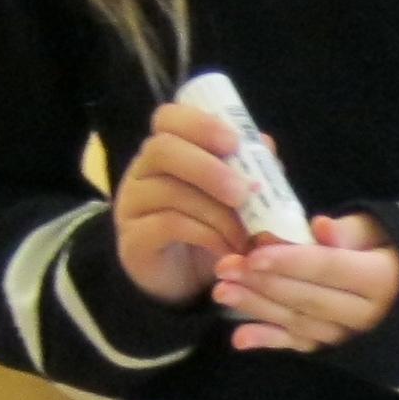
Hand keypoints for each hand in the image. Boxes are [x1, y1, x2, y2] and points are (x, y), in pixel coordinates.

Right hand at [115, 102, 262, 307]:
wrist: (183, 281)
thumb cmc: (209, 228)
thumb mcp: (233, 198)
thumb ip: (247, 169)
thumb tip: (265, 145)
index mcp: (167, 151)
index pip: (168, 118)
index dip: (199, 123)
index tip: (234, 141)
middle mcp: (142, 171)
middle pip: (163, 150)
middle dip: (209, 168)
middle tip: (243, 193)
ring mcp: (132, 205)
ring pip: (170, 192)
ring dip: (216, 212)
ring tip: (245, 234)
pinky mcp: (133, 240)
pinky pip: (167, 226)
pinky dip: (206, 236)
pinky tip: (228, 249)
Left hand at [218, 212, 398, 351]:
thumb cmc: (386, 249)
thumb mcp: (377, 231)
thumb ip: (348, 230)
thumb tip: (320, 226)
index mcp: (381, 279)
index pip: (330, 269)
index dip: (291, 262)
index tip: (254, 254)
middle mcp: (367, 314)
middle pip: (309, 298)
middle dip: (263, 283)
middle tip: (225, 268)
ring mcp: (349, 336)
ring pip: (299, 322)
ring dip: (258, 309)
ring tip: (223, 292)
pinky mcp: (334, 348)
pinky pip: (300, 345)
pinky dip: (270, 341)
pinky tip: (240, 339)